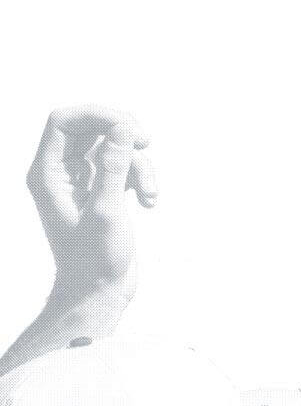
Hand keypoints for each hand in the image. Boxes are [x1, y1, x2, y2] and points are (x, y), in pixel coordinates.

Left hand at [25, 106, 155, 295]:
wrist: (98, 291)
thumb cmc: (94, 258)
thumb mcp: (106, 210)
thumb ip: (113, 166)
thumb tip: (123, 127)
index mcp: (48, 173)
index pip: (64, 121)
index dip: (96, 115)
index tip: (129, 126)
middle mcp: (61, 172)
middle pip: (90, 127)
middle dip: (121, 132)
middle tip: (146, 141)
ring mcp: (82, 180)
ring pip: (112, 146)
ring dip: (138, 164)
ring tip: (148, 192)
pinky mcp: (101, 190)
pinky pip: (123, 166)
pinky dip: (141, 178)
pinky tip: (148, 201)